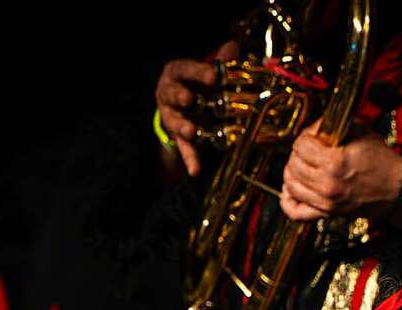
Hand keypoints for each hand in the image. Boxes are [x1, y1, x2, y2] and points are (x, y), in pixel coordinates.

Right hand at [155, 42, 238, 175]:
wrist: (181, 106)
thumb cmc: (196, 84)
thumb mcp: (206, 71)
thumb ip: (219, 62)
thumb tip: (233, 47)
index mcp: (176, 73)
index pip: (184, 69)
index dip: (197, 71)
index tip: (212, 75)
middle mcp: (168, 93)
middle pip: (171, 93)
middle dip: (180, 96)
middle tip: (189, 99)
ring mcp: (171, 116)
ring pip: (174, 121)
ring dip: (182, 126)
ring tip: (191, 131)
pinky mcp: (177, 138)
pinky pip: (183, 149)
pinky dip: (189, 159)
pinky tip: (195, 170)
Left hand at [281, 121, 401, 221]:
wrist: (397, 188)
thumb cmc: (382, 162)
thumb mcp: (360, 132)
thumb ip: (333, 127)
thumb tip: (314, 129)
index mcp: (335, 162)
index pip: (301, 146)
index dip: (306, 136)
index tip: (314, 136)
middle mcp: (327, 184)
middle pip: (293, 165)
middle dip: (298, 153)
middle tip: (308, 149)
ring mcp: (325, 202)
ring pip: (291, 185)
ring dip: (291, 172)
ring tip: (300, 166)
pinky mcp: (327, 213)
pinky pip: (296, 212)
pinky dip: (288, 201)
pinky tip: (291, 190)